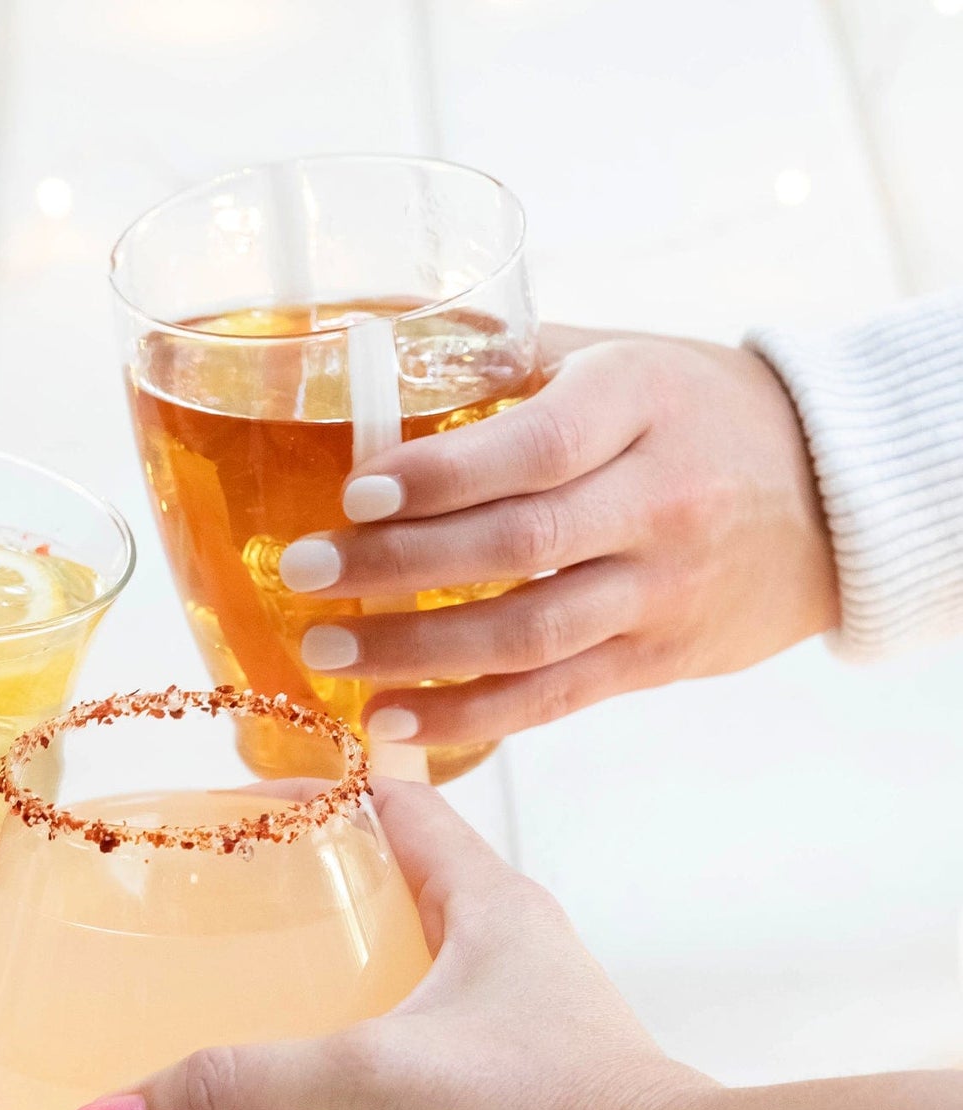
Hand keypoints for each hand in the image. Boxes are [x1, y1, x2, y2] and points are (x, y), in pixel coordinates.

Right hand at [67, 782, 716, 1109]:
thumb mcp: (377, 1073)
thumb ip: (235, 1093)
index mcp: (482, 918)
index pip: (397, 815)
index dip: (318, 794)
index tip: (229, 797)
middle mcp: (484, 997)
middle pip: (369, 943)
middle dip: (282, 945)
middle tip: (182, 946)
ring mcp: (481, 1097)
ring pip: (362, 1079)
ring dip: (287, 1088)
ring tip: (187, 1087)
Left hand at [282, 329, 840, 746]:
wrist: (834, 497)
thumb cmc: (695, 414)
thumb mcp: (620, 359)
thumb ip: (510, 366)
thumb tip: (373, 370)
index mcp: (642, 403)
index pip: (537, 446)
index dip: (441, 476)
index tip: (354, 493)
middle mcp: (661, 501)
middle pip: (518, 547)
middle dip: (397, 567)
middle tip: (304, 572)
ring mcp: (663, 590)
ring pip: (528, 636)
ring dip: (415, 653)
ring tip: (327, 652)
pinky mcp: (657, 660)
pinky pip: (552, 699)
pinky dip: (466, 716)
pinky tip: (392, 721)